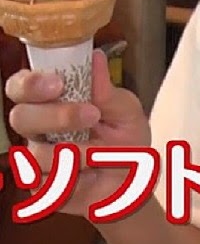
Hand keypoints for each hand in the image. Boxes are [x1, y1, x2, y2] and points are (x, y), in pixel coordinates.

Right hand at [5, 49, 150, 218]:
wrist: (135, 181)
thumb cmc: (127, 138)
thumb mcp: (126, 112)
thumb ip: (108, 91)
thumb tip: (96, 58)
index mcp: (53, 99)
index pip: (22, 85)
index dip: (31, 83)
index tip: (57, 84)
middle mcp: (38, 125)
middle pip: (20, 117)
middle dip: (54, 116)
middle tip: (91, 115)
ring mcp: (37, 156)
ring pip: (35, 153)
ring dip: (75, 152)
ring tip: (101, 152)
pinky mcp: (41, 185)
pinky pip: (45, 182)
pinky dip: (74, 177)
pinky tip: (90, 173)